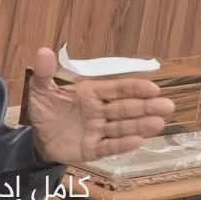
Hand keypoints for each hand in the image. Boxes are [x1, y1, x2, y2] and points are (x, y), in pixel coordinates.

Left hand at [27, 47, 174, 163]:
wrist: (33, 136)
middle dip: (145, 107)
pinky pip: (109, 146)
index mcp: (89, 93)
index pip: (115, 89)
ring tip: (159, 122)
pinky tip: (138, 140)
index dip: (134, 88)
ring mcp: (97, 130)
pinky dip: (122, 144)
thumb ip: (44, 71)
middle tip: (166, 105)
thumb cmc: (43, 109)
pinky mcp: (92, 149)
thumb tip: (43, 50)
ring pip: (122, 127)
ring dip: (140, 125)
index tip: (153, 88)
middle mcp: (97, 111)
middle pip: (125, 108)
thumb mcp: (40, 88)